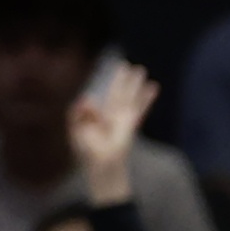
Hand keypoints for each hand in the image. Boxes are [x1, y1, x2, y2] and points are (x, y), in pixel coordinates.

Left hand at [65, 60, 155, 208]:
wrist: (100, 165)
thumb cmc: (87, 152)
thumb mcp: (75, 129)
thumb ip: (77, 112)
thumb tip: (88, 96)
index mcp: (96, 119)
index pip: (94, 104)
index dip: (87, 106)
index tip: (85, 109)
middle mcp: (110, 116)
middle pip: (116, 93)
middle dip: (121, 80)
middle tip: (126, 65)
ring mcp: (122, 119)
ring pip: (128, 96)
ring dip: (135, 83)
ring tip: (141, 69)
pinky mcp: (131, 123)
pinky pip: (140, 107)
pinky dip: (147, 97)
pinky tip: (154, 87)